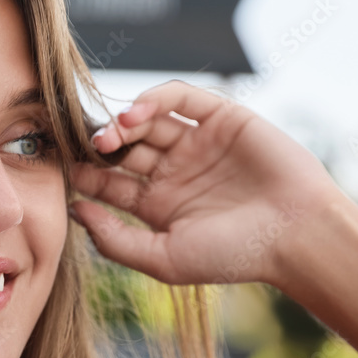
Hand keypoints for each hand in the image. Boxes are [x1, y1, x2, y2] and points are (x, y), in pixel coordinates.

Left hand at [69, 80, 347, 287]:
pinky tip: (136, 114)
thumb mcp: (163, 259)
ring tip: (110, 135)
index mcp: (156, 205)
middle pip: (123, 147)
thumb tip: (72, 210)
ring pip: (148, 121)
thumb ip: (115, 239)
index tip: (61, 167)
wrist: (296, 235)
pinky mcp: (223, 118)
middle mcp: (173, 171)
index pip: (108, 182)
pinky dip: (156, 98)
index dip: (83, 173)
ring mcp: (197, 144)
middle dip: (99, 145)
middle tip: (84, 147)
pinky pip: (183, 99)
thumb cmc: (233, 255)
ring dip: (123, 122)